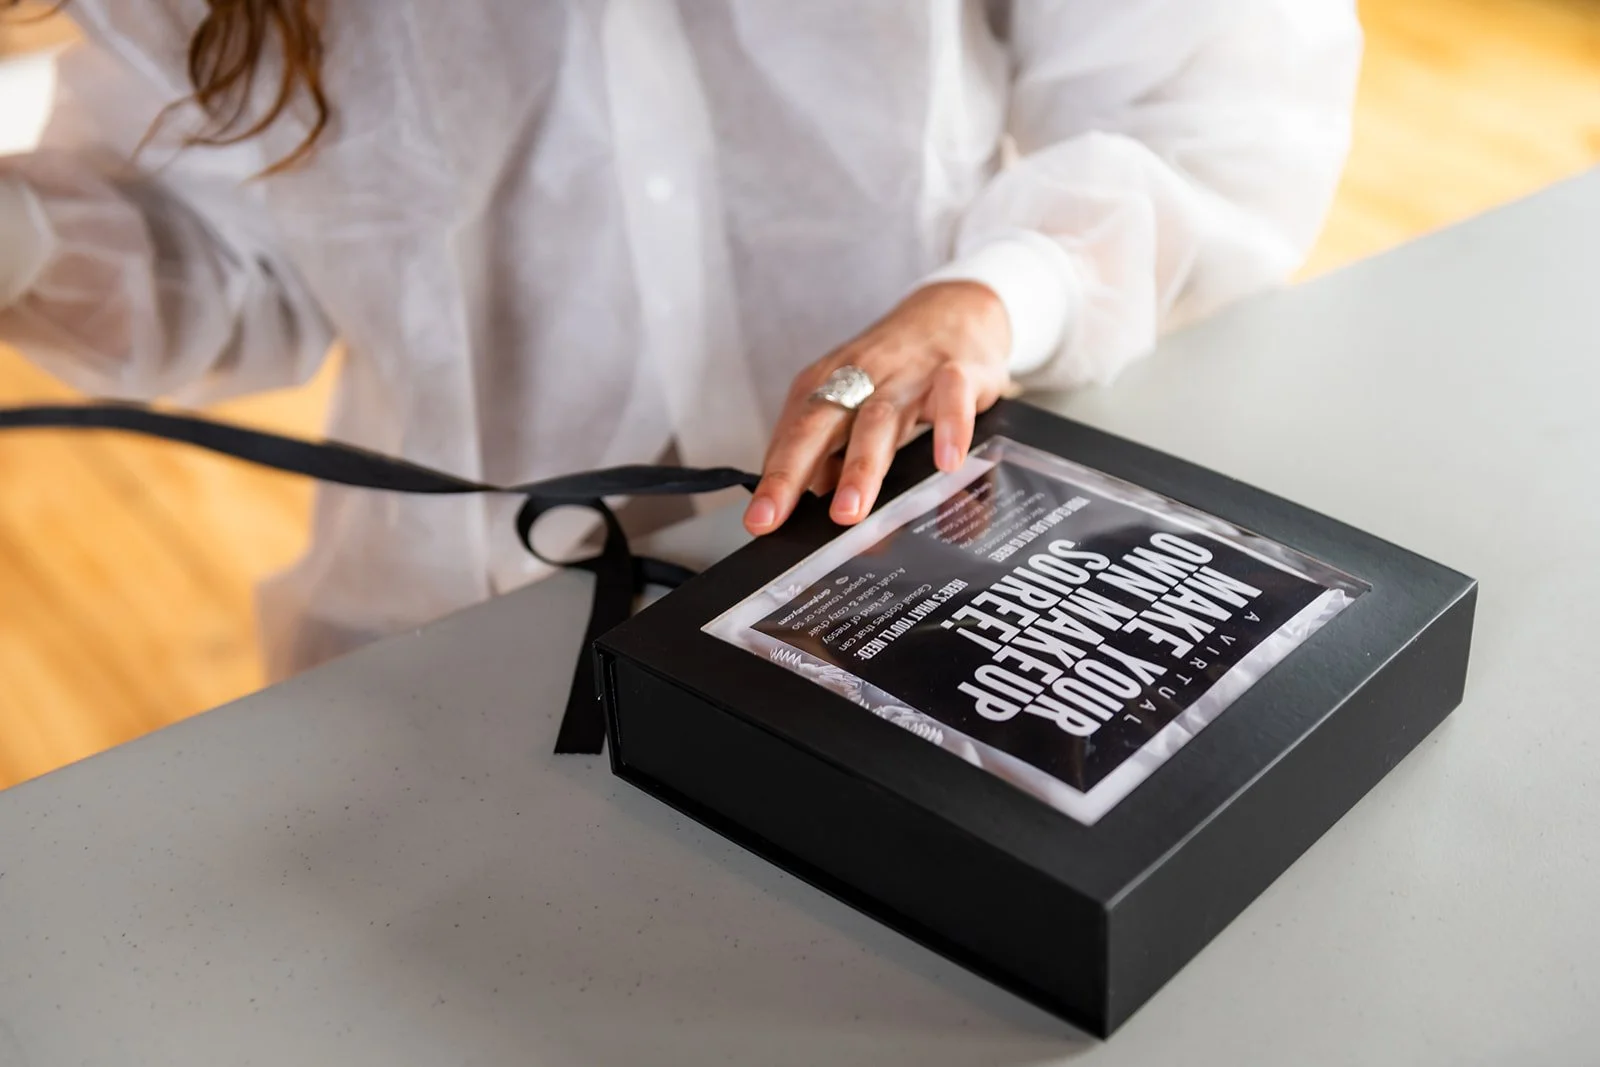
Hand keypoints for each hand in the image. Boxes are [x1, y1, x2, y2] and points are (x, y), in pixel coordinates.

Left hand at [743, 280, 1010, 535]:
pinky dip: (950, 427)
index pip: (791, 437)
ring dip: (860, 467)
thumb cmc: (897, 370)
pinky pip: (952, 395)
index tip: (757, 521)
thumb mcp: (855, 405)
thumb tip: (813, 496)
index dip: (773, 480)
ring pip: (879, 419)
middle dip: (794, 472)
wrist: (955, 310)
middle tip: (776, 517)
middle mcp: (859, 376)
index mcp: (826, 386)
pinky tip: (946, 462)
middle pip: (819, 425)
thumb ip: (831, 451)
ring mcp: (907, 373)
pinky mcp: (957, 369)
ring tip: (848, 511)